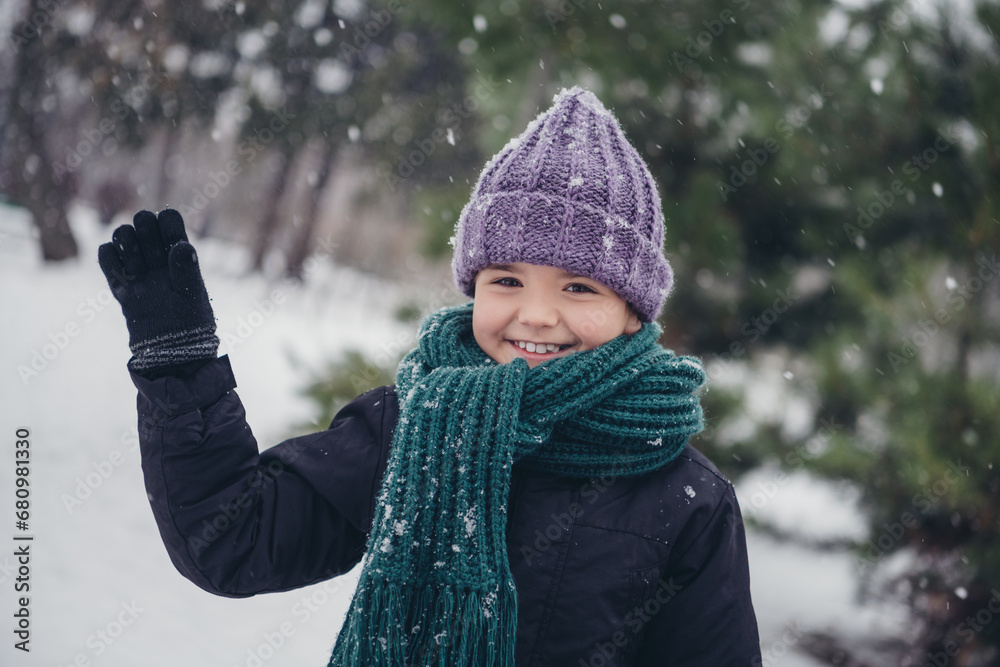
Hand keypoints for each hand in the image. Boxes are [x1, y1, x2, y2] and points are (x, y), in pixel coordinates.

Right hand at [98, 209, 217, 371]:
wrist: (171, 352)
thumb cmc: (190, 324)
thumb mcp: (192, 295)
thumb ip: (186, 269)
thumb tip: (180, 245)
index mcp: (181, 254)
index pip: (168, 218)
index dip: (166, 223)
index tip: (171, 245)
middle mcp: (159, 257)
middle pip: (142, 221)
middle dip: (145, 233)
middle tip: (153, 259)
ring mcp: (138, 269)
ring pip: (122, 234)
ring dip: (127, 245)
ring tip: (139, 270)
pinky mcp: (121, 284)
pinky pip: (105, 255)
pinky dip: (109, 257)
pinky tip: (123, 276)